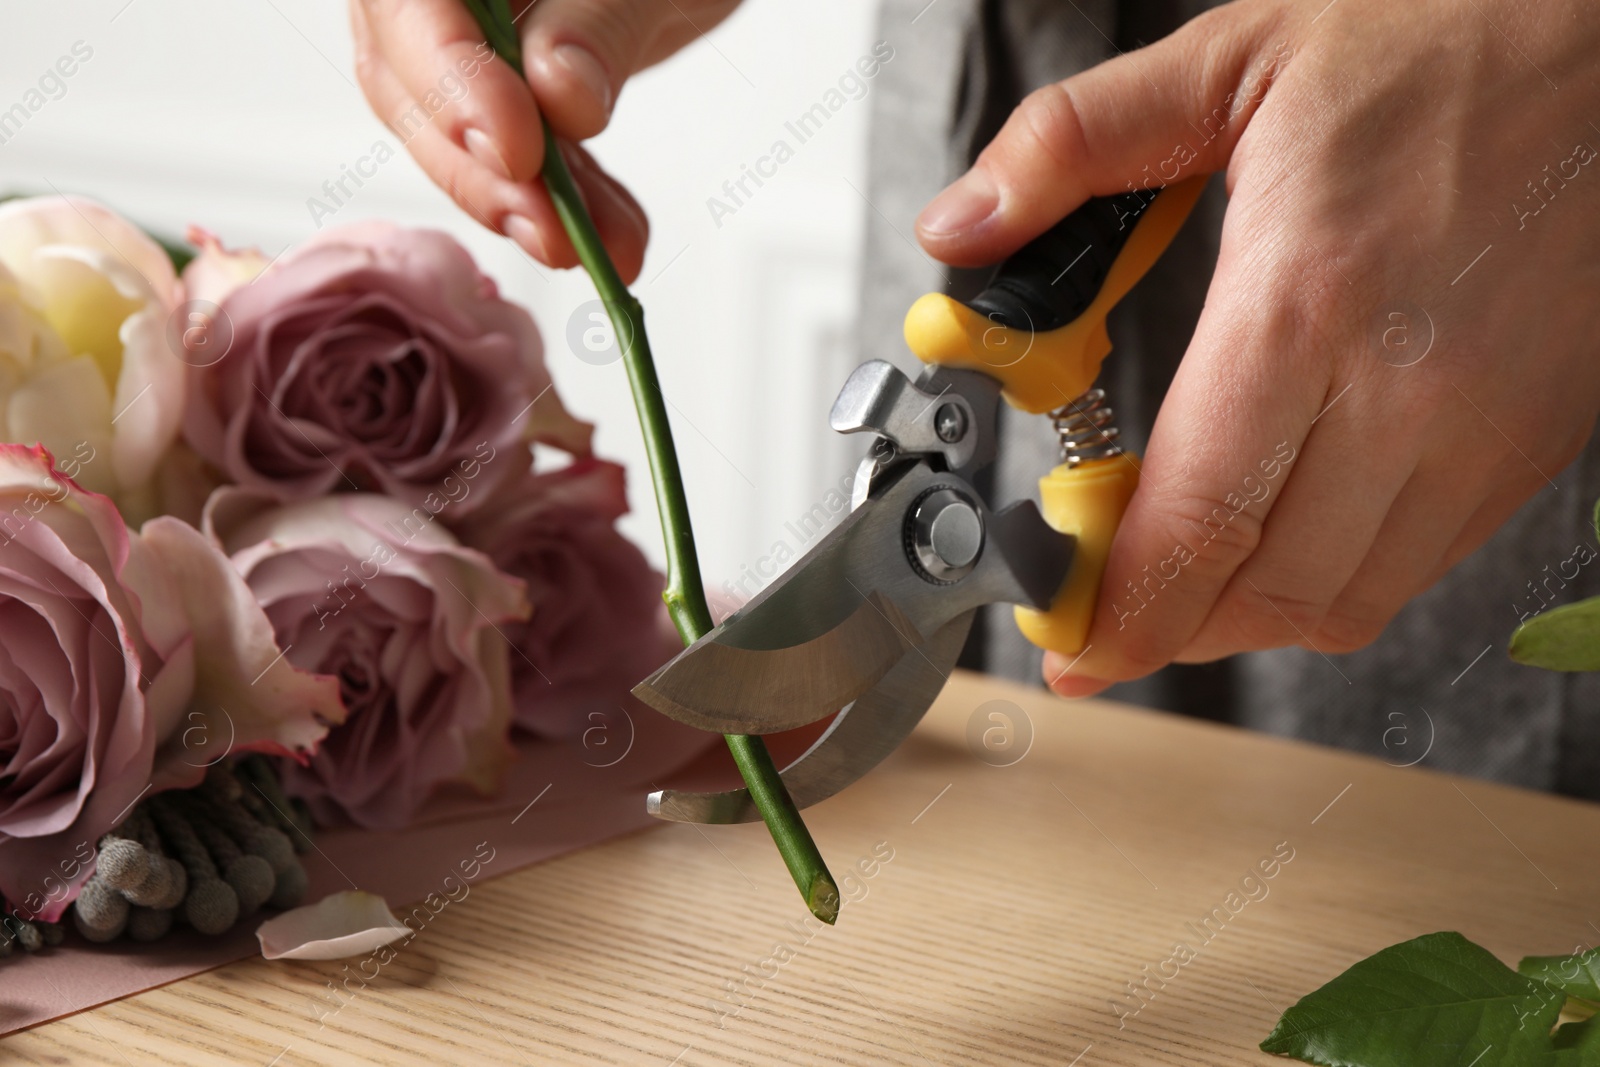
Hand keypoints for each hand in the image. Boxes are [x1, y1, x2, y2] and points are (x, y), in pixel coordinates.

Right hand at [350, 0, 739, 280]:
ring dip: (536, 207)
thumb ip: (599, 22)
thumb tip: (559, 97)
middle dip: (485, 174)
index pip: (406, 6)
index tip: (514, 150)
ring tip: (602, 250)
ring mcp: (466, 38)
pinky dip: (573, 203)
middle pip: (412, 85)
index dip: (449, 82)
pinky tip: (617, 239)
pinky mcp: (511, 86)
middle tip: (552, 232)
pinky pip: (524, 155)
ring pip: (462, 137)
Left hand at [915, 0, 1599, 695]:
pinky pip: (1416, 567)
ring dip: (1246, 616)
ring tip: (1180, 573)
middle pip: (1266, 595)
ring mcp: (1482, 430)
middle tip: (1102, 604)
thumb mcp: (1228, 63)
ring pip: (1345, 603)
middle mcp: (1407, 391)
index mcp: (1306, 301)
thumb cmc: (1440, 40)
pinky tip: (1280, 529)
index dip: (1119, 613)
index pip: (1197, 523)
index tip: (1066, 646)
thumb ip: (1069, 145)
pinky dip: (1330, 580)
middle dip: (1165, 626)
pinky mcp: (1531, 443)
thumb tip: (959, 226)